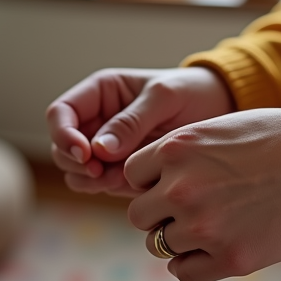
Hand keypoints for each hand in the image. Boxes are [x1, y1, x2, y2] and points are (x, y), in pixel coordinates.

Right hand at [46, 67, 234, 196]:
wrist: (219, 111)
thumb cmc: (191, 92)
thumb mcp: (164, 97)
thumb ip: (132, 120)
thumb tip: (99, 149)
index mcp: (100, 93)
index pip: (60, 113)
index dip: (63, 134)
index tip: (84, 152)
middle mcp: (97, 121)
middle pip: (62, 147)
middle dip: (76, 162)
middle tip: (101, 172)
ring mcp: (107, 149)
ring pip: (77, 171)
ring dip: (90, 180)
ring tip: (118, 179)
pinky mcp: (121, 170)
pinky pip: (101, 185)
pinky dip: (109, 188)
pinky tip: (133, 184)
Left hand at [125, 107, 280, 280]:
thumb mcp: (224, 128)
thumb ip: (185, 153)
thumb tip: (155, 182)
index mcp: (178, 148)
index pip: (133, 176)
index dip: (153, 181)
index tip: (177, 183)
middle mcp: (181, 188)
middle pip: (139, 215)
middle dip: (160, 214)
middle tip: (194, 210)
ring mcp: (204, 226)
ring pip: (158, 245)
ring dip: (178, 240)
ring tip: (213, 227)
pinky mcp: (231, 258)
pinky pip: (183, 272)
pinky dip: (193, 264)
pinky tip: (216, 250)